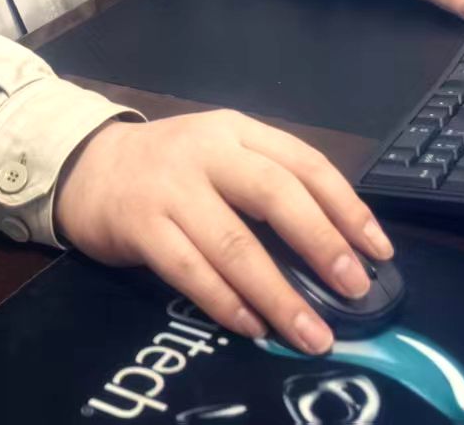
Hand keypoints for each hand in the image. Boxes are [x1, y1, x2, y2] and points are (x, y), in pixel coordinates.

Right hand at [53, 111, 392, 353]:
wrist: (85, 166)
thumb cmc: (169, 169)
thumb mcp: (220, 154)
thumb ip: (266, 183)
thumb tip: (337, 247)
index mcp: (236, 130)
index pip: (304, 162)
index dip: (347, 208)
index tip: (378, 251)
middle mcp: (206, 151)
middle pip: (275, 194)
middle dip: (322, 245)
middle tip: (355, 290)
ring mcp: (170, 188)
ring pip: (234, 243)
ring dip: (279, 295)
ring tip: (311, 333)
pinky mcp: (140, 225)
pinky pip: (190, 271)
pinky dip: (226, 303)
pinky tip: (254, 326)